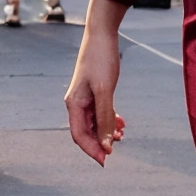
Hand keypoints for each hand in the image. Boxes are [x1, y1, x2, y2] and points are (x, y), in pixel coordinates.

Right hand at [65, 7, 126, 164]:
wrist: (102, 35)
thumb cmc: (100, 60)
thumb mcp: (105, 91)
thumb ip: (105, 118)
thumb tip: (106, 143)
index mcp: (74, 104)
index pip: (79, 135)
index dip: (91, 149)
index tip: (106, 160)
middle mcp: (77, 103)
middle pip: (86, 132)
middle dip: (100, 142)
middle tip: (115, 150)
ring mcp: (86, 98)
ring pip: (94, 123)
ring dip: (106, 131)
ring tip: (121, 134)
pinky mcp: (95, 91)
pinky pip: (100, 113)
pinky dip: (110, 120)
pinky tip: (121, 123)